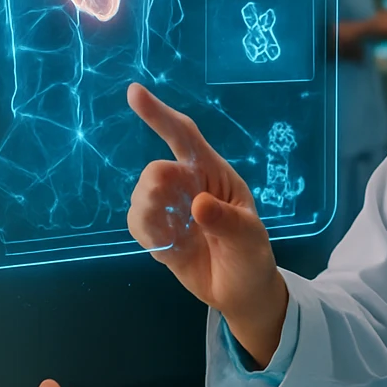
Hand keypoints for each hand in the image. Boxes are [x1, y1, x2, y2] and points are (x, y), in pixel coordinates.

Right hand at [125, 83, 287, 364]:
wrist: (242, 294)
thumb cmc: (252, 257)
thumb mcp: (249, 240)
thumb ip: (226, 222)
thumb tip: (198, 204)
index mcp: (214, 175)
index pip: (183, 137)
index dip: (159, 115)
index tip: (134, 92)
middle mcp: (189, 185)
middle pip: (157, 171)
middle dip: (156, 188)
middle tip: (172, 211)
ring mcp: (172, 209)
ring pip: (141, 196)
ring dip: (151, 216)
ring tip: (177, 236)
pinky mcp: (158, 233)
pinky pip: (137, 223)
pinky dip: (146, 233)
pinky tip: (168, 246)